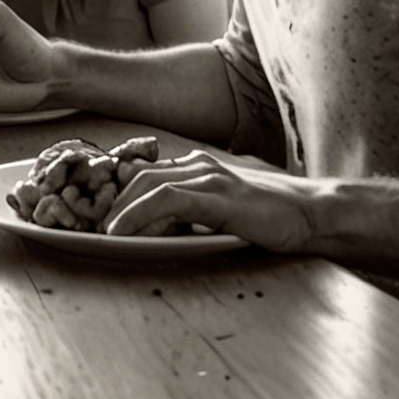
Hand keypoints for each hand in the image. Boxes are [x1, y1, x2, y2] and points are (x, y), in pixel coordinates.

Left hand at [104, 148, 321, 252]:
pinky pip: (165, 199)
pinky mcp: (216, 194)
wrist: (312, 214)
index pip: (144, 173)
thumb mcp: (222, 214)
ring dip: (116, 209)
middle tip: (86, 227)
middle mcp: (197, 165)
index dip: (116, 193)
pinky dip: (137, 214)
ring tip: (98, 233)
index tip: (94, 216)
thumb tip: (158, 234)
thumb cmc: (271, 218)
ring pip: (145, 183)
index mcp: (196, 168)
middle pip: (136, 176)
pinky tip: (120, 231)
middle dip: (108, 200)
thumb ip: (192, 216)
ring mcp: (207, 176)